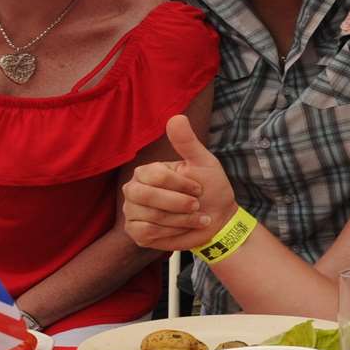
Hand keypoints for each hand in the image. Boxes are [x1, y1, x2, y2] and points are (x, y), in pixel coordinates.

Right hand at [122, 115, 235, 251]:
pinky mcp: (136, 233)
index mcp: (146, 171)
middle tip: (196, 205)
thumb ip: (188, 142)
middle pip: (146, 195)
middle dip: (177, 203)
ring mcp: (132, 212)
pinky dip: (171, 232)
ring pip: (151, 216)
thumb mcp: (203, 163)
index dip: (181, 184)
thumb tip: (176, 117)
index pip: (156, 175)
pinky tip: (182, 229)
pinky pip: (147, 232)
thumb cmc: (210, 190)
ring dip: (180, 219)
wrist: (216, 221)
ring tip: (195, 218)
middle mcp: (134, 190)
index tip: (199, 190)